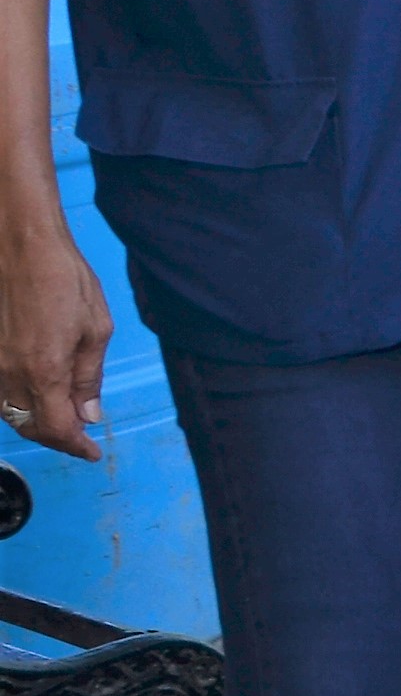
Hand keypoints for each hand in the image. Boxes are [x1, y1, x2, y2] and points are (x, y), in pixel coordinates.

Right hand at [0, 217, 109, 460]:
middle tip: (81, 436)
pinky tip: (37, 394)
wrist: (20, 243)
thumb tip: (90, 414)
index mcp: (44, 371)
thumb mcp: (95, 328)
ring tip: (63, 417)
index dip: (76, 446)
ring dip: (35, 421)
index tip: (92, 452)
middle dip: (57, 437)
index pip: (57, 429)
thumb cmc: (64, 278)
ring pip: (9, 412)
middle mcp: (9, 373)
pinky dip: (17, 403)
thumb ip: (89, 376)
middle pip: (30, 426)